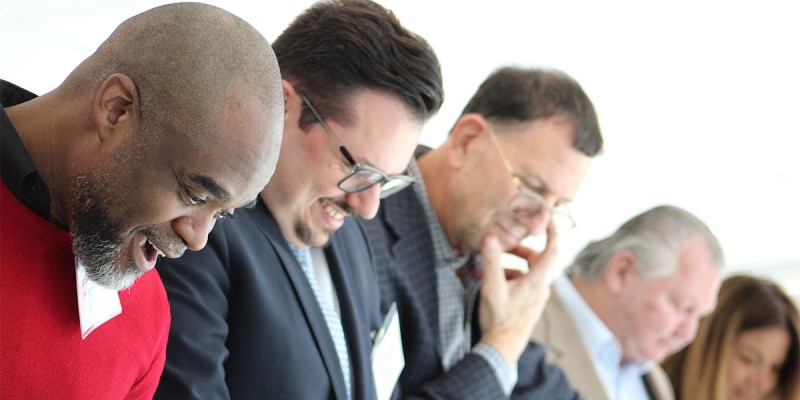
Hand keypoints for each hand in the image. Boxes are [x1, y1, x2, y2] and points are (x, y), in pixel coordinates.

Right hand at [477, 222, 557, 365]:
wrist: (502, 347)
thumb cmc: (499, 319)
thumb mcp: (492, 287)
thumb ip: (491, 261)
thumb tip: (490, 237)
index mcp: (536, 281)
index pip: (552, 250)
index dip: (552, 231)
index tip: (548, 217)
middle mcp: (541, 287)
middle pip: (536, 259)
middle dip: (518, 250)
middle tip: (502, 245)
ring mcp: (537, 297)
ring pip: (527, 272)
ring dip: (510, 266)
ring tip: (488, 269)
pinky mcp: (531, 304)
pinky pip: (524, 284)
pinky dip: (510, 278)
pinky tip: (492, 283)